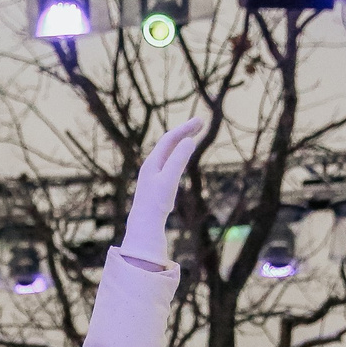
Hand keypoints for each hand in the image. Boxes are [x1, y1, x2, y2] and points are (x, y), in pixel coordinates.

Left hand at [120, 117, 206, 263]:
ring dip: (181, 142)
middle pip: (169, 143)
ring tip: (193, 135)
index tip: (201, 122)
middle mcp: (151, 165)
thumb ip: (178, 160)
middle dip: (185, 132)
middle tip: (201, 123)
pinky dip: (178, 156)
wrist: (145, 224)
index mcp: (153, 162)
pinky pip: (169, 164)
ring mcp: (153, 175)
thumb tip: (189, 141)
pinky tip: (183, 158)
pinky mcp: (156, 185)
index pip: (170, 138)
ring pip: (168, 153)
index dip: (185, 128)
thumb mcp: (170, 180)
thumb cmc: (156, 203)